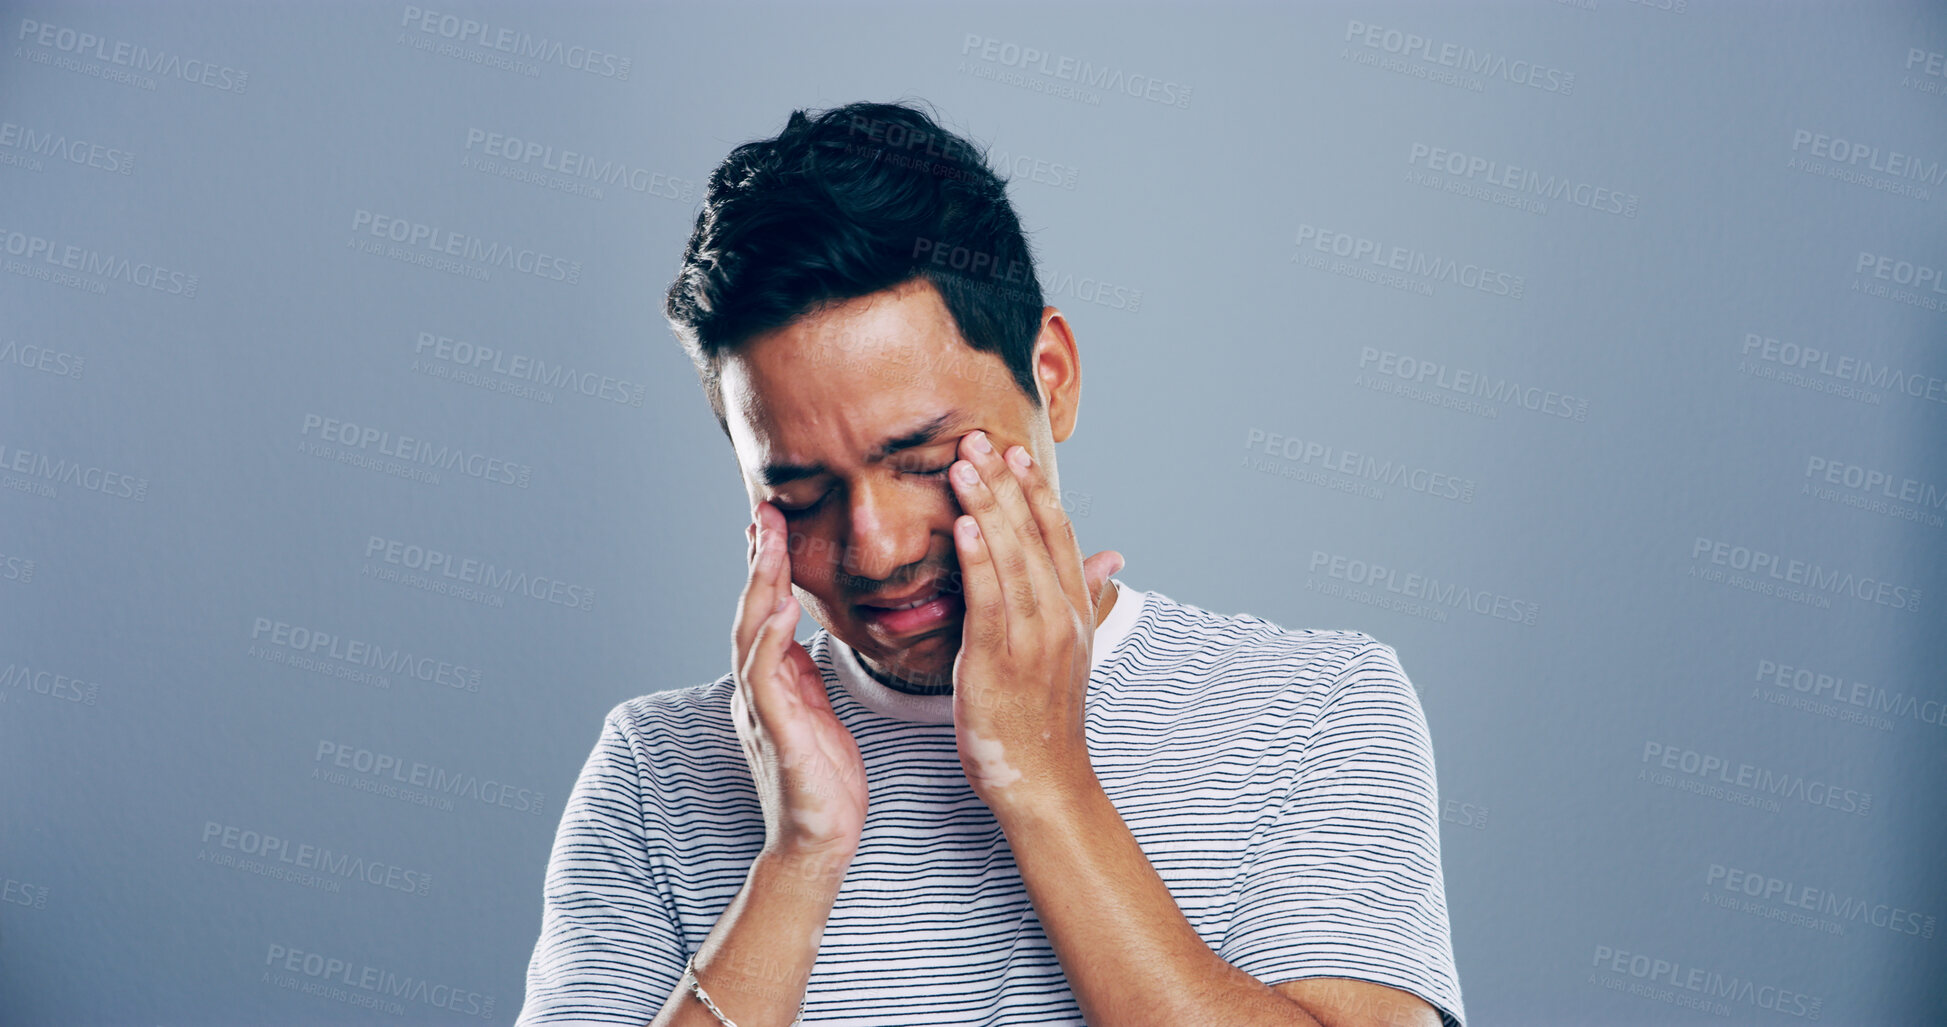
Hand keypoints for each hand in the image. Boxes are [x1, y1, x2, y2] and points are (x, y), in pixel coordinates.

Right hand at [732, 501, 867, 858]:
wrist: (820, 843)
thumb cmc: (823, 782)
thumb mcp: (817, 713)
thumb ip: (803, 673)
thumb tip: (797, 633)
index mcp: (772, 683)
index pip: (763, 612)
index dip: (767, 567)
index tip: (774, 522)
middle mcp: (757, 690)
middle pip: (750, 611)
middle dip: (758, 560)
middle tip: (766, 511)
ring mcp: (761, 710)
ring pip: (749, 634)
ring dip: (758, 585)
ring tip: (769, 540)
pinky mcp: (775, 733)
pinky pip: (764, 677)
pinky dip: (768, 640)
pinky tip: (779, 608)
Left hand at [944, 430, 1122, 806]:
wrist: (1045, 782)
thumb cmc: (1043, 721)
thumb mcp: (1068, 654)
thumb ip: (1078, 600)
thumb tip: (1111, 559)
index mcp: (1075, 613)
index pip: (1059, 536)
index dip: (1037, 492)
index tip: (1016, 453)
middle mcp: (1060, 618)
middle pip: (1033, 535)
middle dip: (1005, 483)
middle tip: (978, 438)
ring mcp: (1034, 639)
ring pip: (1011, 558)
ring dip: (986, 506)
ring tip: (963, 464)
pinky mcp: (1000, 661)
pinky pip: (989, 601)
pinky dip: (978, 559)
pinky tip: (963, 525)